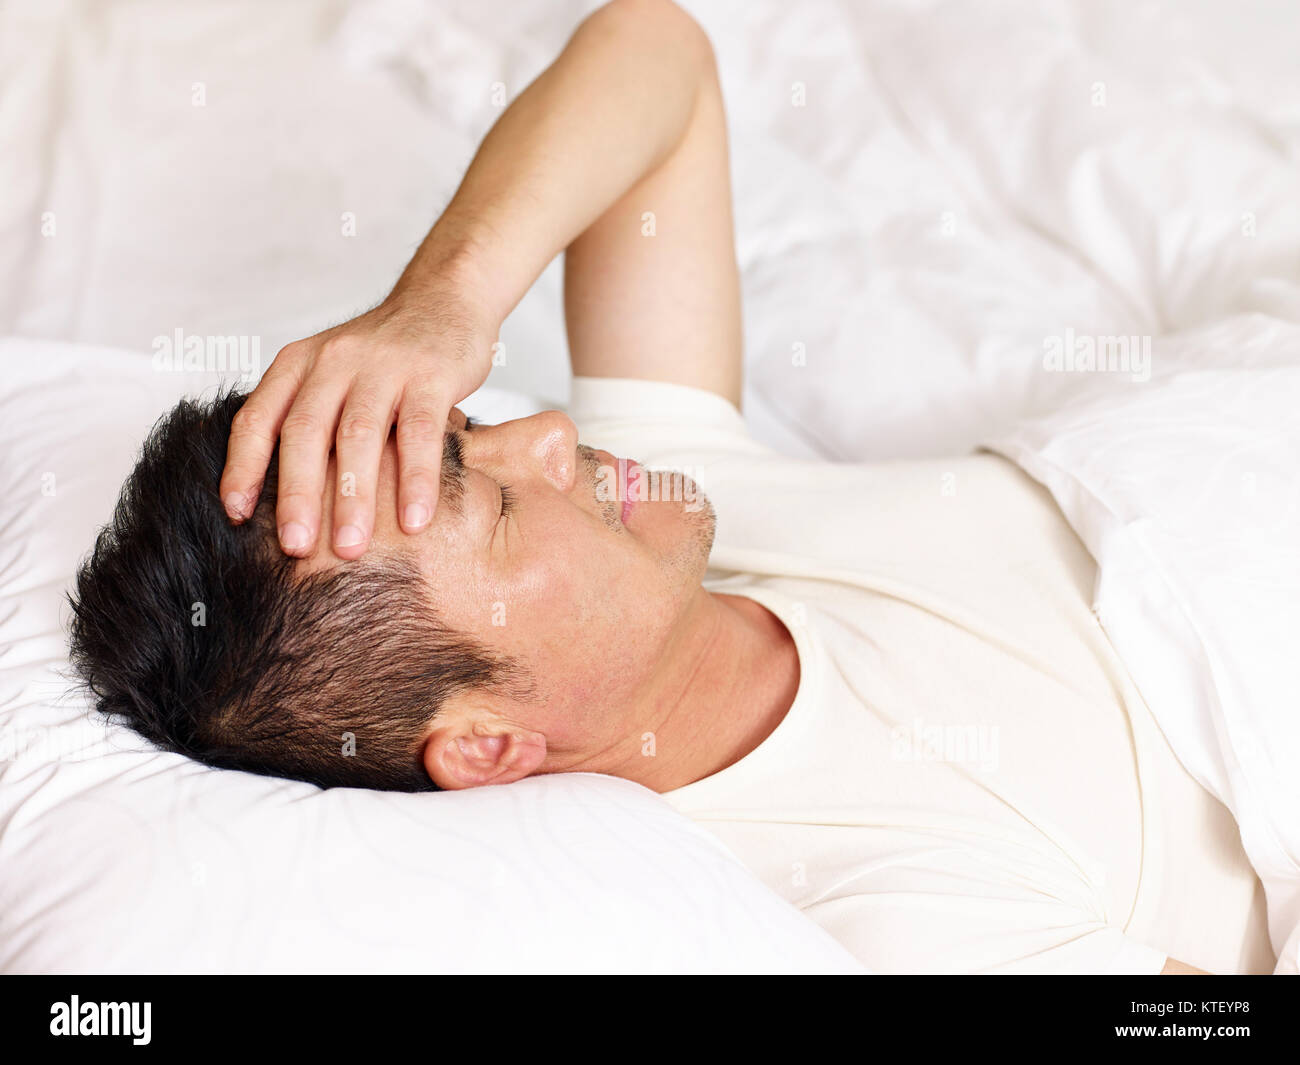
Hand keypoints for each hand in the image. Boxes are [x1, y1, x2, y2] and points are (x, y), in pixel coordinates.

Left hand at [219, 280, 495, 558]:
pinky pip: (420, 433)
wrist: (445, 298)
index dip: (243, 468)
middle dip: (297, 496)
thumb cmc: (386, 355)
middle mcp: (333, 362)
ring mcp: (383, 366)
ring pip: (358, 436)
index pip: (257, 419)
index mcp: (299, 365)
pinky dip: (416, 480)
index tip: (237, 517)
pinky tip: (415, 520)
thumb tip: (283, 501)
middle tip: (296, 548)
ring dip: (353, 497)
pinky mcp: (431, 374)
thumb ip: (310, 421)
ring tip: (351, 548)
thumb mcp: (333, 376)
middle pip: (304, 432)